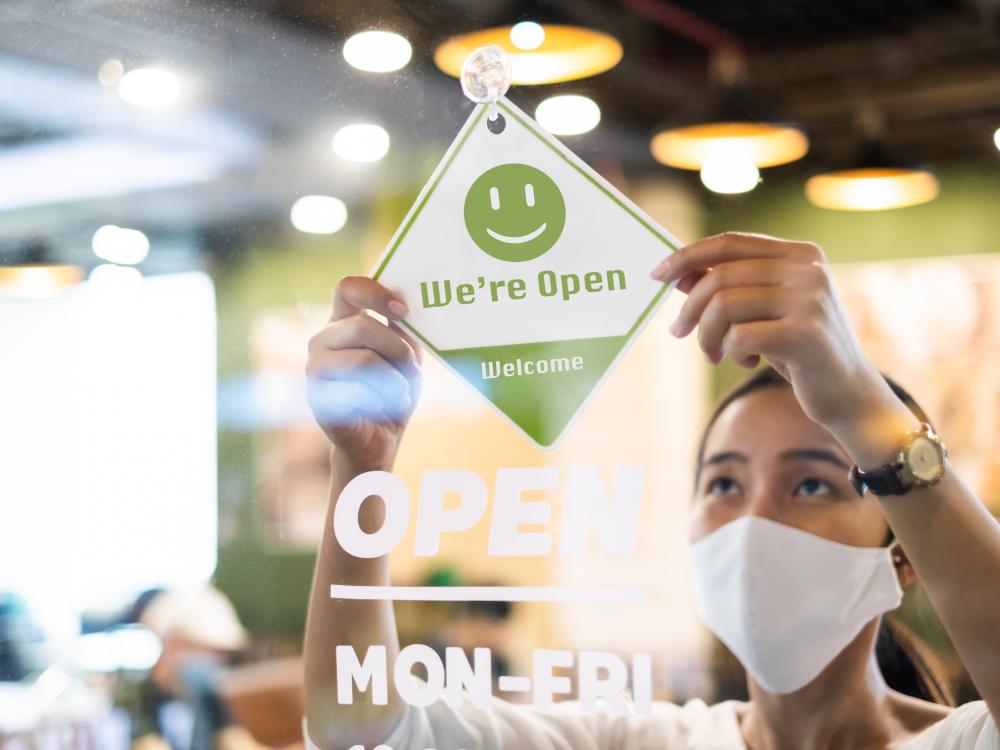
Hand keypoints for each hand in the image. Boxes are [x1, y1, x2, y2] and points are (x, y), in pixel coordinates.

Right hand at [306, 276, 421, 471]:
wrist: (378, 440)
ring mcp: (314, 368)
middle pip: (362, 326)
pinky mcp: (317, 397)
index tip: (404, 310)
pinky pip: (358, 390)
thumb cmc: (392, 393)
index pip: (347, 288)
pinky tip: (383, 408)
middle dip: (398, 350)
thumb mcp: (405, 357)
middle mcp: (322, 340)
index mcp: (343, 323)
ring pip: (363, 359)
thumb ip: (402, 332)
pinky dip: (382, 401)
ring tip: (400, 395)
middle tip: (412, 371)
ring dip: (394, 380)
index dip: (375, 292)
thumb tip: (402, 309)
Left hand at [650, 232, 891, 433]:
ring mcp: (810, 299)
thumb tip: (678, 272)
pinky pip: (738, 337)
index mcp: (801, 254)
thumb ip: (729, 288)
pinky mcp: (804, 334)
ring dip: (707, 335)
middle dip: (690, 307)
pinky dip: (729, 352)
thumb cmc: (799, 349)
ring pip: (723, 305)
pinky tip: (747, 362)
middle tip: (677, 332)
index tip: (656, 273)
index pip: (731, 242)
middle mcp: (809, 269)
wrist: (849, 393)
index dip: (688, 255)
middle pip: (720, 275)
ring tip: (714, 354)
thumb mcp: (763, 311)